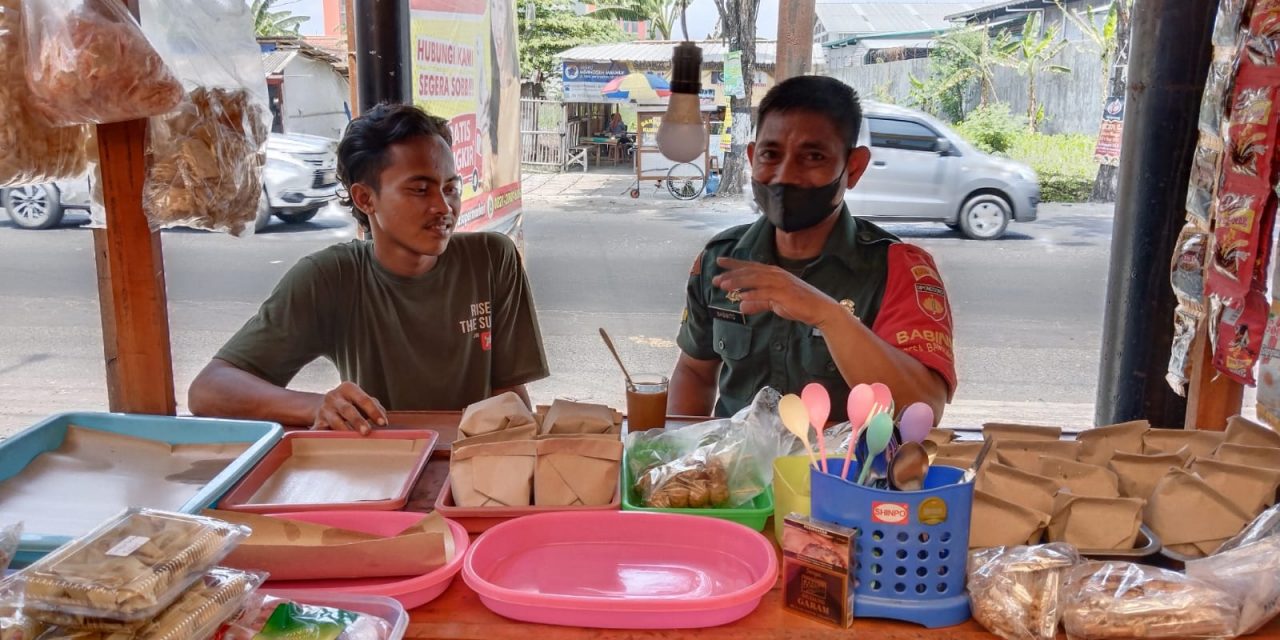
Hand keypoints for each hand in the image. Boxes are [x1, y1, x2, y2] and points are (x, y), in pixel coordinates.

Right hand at [312, 382, 386, 435]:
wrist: (324, 406)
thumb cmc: (350, 403)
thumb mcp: (361, 400)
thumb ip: (375, 407)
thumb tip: (383, 420)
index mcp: (348, 388)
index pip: (363, 399)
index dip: (374, 411)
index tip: (383, 423)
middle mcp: (334, 397)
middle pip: (347, 409)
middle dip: (357, 421)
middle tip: (367, 432)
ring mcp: (324, 410)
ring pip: (335, 421)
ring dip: (345, 431)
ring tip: (354, 440)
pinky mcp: (317, 423)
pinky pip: (321, 432)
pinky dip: (326, 438)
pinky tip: (333, 445)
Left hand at [712, 257, 841, 326]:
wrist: (819, 309)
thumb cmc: (798, 304)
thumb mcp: (774, 303)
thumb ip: (758, 303)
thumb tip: (742, 306)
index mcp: (774, 273)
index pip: (750, 266)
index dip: (734, 264)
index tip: (719, 261)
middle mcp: (776, 275)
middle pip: (749, 272)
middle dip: (731, 274)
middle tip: (715, 279)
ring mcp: (780, 283)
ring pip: (754, 280)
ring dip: (738, 282)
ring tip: (723, 286)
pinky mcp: (784, 294)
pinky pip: (765, 294)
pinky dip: (752, 295)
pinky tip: (741, 299)